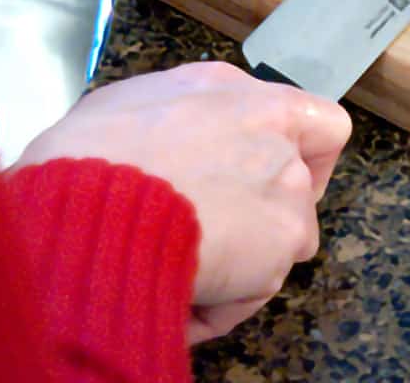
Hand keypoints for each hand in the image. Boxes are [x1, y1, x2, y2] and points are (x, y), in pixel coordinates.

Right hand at [12, 62, 352, 343]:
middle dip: (265, 217)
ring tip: (176, 276)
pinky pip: (248, 293)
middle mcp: (281, 143)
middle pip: (303, 190)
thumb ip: (185, 117)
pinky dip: (215, 307)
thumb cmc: (89, 152)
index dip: (305, 156)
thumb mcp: (132, 104)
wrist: (87, 206)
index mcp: (250, 101)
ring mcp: (288, 197)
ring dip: (240, 266)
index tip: (267, 176)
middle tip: (214, 234)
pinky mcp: (278, 252)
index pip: (323, 126)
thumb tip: (181, 141)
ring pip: (282, 246)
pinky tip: (170, 302)